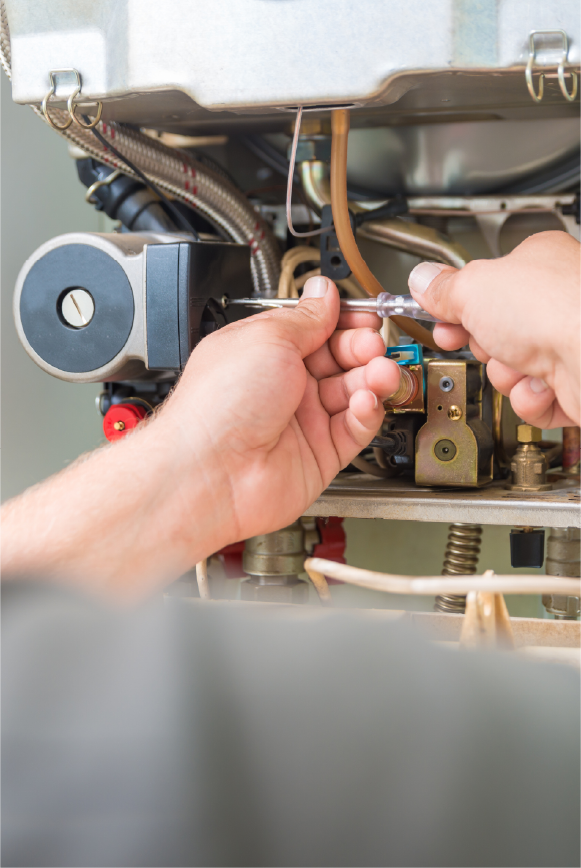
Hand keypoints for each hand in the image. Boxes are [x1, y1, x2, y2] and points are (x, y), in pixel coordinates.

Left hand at [160, 275, 399, 544]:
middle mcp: (283, 385)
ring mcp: (302, 421)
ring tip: (380, 372)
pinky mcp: (319, 455)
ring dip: (372, 378)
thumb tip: (324, 292)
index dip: (345, 321)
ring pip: (353, 393)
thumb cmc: (218, 406)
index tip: (366, 316)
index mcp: (265, 351)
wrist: (210, 471)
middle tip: (372, 345)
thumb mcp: (267, 338)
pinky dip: (366, 413)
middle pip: (341, 359)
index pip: (317, 329)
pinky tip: (365, 401)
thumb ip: (306, 317)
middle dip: (363, 348)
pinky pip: (355, 429)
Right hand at [408, 230, 580, 427]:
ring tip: (522, 363)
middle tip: (484, 340)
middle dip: (483, 345)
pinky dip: (529, 399)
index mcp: (536, 263)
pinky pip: (530, 399)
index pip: (483, 285)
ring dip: (506, 374)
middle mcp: (555, 302)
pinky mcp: (574, 384)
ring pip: (508, 370)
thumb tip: (423, 280)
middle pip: (492, 332)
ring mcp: (566, 344)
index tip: (437, 316)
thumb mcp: (474, 288)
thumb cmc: (556, 310)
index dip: (455, 305)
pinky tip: (542, 385)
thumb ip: (443, 289)